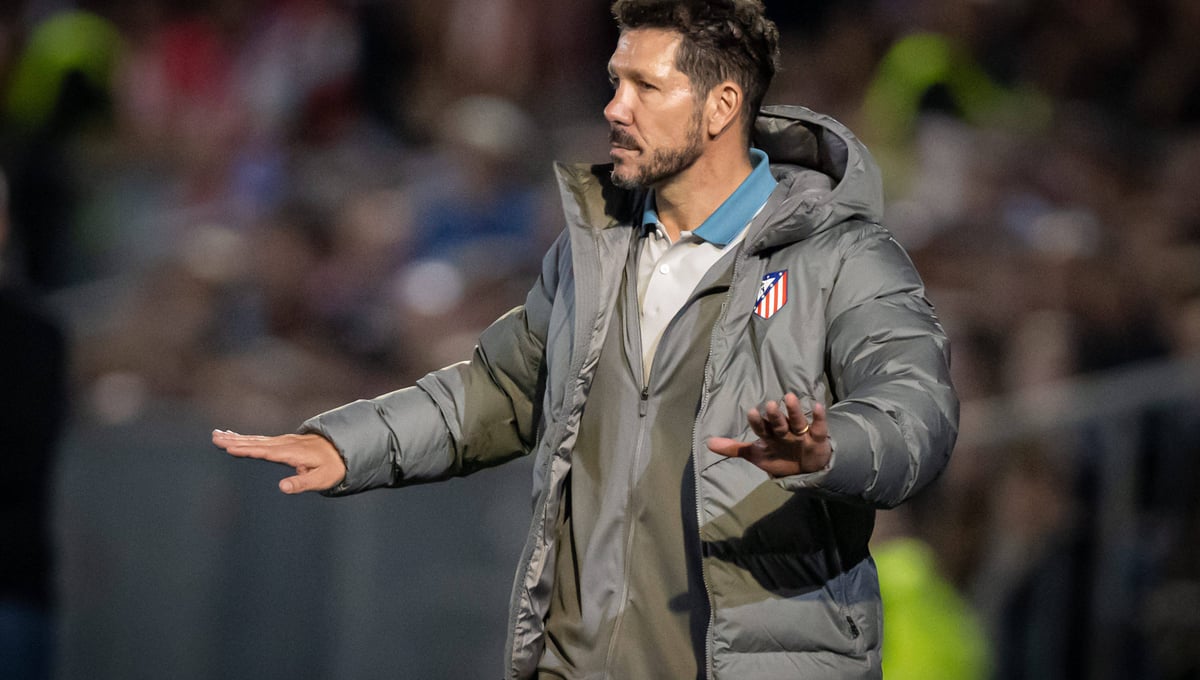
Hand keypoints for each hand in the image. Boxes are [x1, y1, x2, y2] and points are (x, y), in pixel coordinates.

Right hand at [212, 430, 345, 493]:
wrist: (343, 451)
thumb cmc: (333, 467)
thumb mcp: (322, 479)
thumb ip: (302, 482)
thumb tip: (282, 487)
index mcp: (291, 452)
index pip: (266, 451)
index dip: (248, 450)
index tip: (230, 448)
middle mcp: (285, 444)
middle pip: (256, 442)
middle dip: (235, 441)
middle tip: (214, 437)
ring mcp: (283, 441)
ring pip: (255, 439)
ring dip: (236, 438)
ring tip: (217, 435)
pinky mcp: (282, 442)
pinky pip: (260, 440)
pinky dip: (245, 438)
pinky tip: (234, 437)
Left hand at [707, 393, 830, 476]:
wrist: (805, 469)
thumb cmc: (778, 457)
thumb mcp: (756, 455)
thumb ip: (733, 449)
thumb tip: (708, 443)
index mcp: (769, 435)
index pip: (761, 428)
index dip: (757, 422)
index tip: (751, 412)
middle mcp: (784, 431)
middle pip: (778, 423)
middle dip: (774, 416)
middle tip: (769, 404)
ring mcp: (801, 434)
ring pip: (797, 421)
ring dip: (794, 411)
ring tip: (790, 397)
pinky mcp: (817, 438)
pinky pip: (819, 428)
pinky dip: (819, 418)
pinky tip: (818, 406)